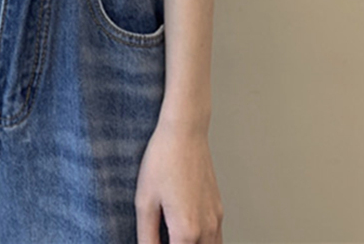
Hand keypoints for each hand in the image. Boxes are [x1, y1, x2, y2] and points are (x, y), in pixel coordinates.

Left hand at [134, 122, 223, 243]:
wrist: (185, 132)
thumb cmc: (163, 160)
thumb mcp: (145, 200)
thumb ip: (146, 235)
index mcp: (187, 231)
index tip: (152, 242)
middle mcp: (207, 229)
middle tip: (160, 237)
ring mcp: (216, 219)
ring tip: (172, 235)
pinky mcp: (218, 208)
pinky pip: (216, 238)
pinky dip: (203, 242)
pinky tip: (186, 233)